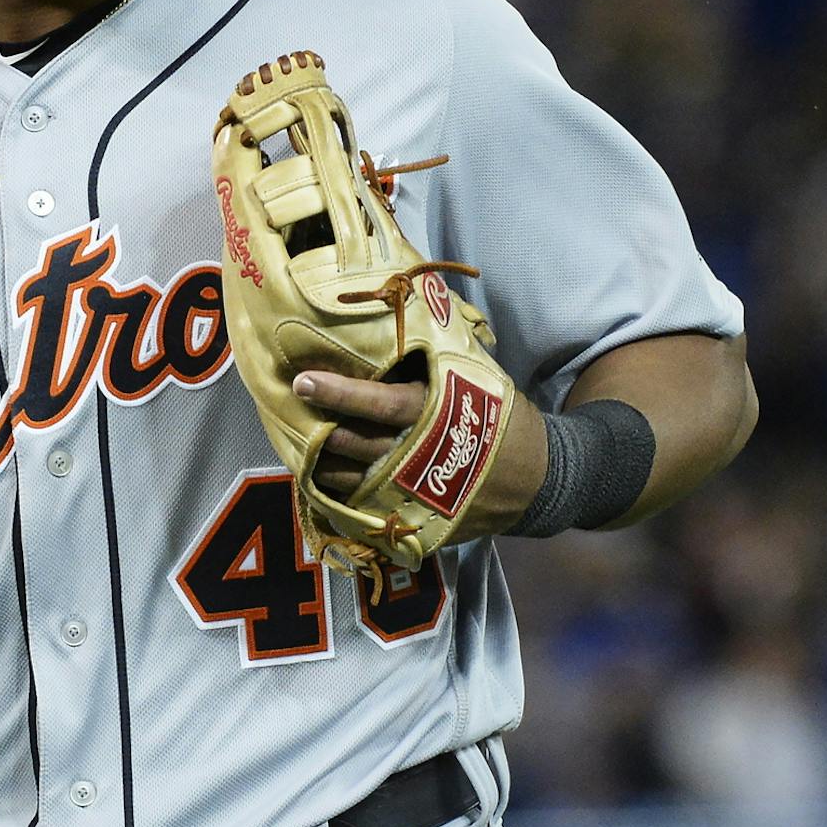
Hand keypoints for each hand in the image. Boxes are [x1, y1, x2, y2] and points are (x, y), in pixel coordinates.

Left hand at [295, 367, 546, 540]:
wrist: (540, 480)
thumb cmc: (503, 417)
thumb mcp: (479, 377)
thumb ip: (440, 352)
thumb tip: (408, 304)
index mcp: (436, 414)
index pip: (380, 403)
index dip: (340, 393)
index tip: (303, 382)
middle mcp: (420, 456)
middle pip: (358, 446)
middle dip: (320, 432)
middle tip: (286, 415)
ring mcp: (418, 495)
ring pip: (354, 482)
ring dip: (322, 466)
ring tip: (296, 446)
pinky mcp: (417, 521)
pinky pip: (368, 513)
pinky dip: (341, 499)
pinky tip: (321, 482)